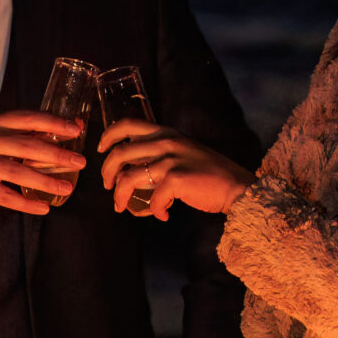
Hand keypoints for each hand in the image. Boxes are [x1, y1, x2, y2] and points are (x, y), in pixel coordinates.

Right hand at [0, 112, 85, 216]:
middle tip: (80, 162)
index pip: (28, 119)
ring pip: (18, 173)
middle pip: (27, 147)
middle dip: (57, 155)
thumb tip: (74, 127)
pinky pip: (6, 197)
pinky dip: (27, 204)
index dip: (53, 122)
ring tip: (66, 188)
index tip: (76, 130)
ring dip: (46, 181)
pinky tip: (44, 207)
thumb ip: (30, 132)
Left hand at [99, 118, 252, 220]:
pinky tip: (162, 214)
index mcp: (166, 133)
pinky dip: (154, 209)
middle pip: (120, 153)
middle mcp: (166, 142)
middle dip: (107, 172)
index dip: (108, 136)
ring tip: (121, 207)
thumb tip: (134, 170)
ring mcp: (170, 160)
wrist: (235, 186)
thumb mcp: (183, 151)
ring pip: (129, 178)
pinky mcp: (176, 179)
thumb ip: (160, 153)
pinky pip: (152, 198)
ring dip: (120, 196)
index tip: (101, 150)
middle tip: (108, 186)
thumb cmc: (209, 173)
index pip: (127, 124)